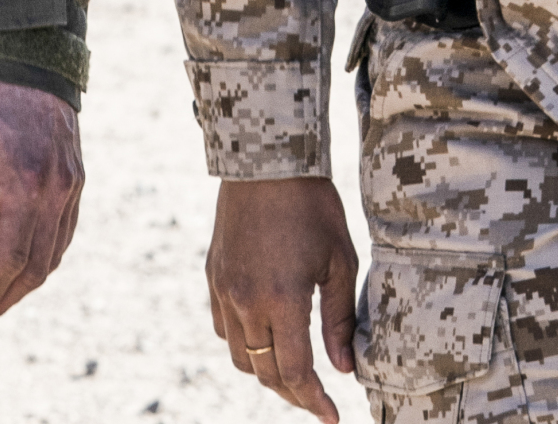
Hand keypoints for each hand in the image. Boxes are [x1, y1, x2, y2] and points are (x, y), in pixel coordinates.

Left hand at [0, 77, 82, 323]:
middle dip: (5, 296)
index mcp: (24, 184)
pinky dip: (44, 256)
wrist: (26, 53)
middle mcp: (56, 190)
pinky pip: (65, 231)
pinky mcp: (75, 178)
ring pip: (54, 253)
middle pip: (36, 265)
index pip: (8, 258)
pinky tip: (20, 264)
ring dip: (26, 282)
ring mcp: (71, 185)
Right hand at [206, 176, 358, 421]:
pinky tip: (265, 337)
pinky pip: (223, 327)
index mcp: (281, 300)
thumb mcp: (339, 261)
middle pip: (264, 371)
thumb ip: (339, 318)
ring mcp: (224, 288)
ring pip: (239, 354)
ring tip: (292, 372)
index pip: (295, 372)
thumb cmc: (312, 206)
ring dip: (265, 371)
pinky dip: (243, 343)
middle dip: (292, 393)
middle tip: (316, 400)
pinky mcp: (213, 274)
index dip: (314, 401)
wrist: (265, 160)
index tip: (332, 417)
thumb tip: (343, 367)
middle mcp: (245, 300)